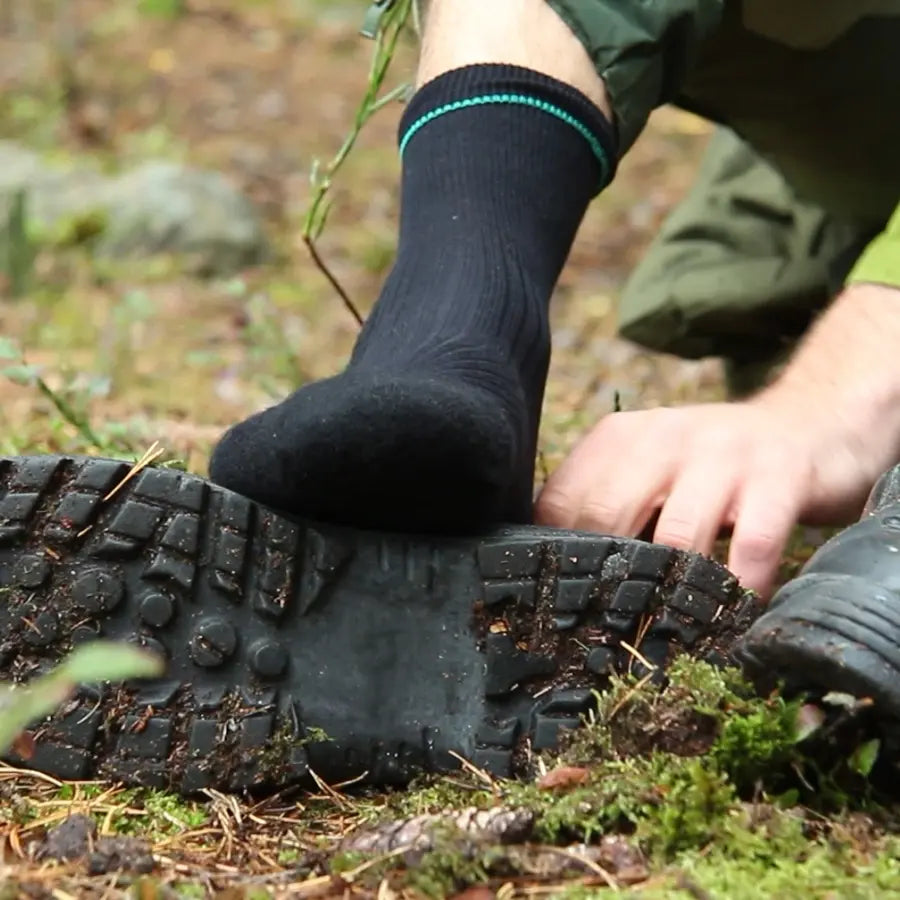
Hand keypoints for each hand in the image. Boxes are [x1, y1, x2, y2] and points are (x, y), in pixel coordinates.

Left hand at [535, 395, 880, 597]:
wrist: (806, 423)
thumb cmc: (707, 465)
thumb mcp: (647, 468)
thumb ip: (605, 503)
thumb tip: (558, 573)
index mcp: (619, 437)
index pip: (563, 500)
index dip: (557, 557)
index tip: (561, 602)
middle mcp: (664, 438)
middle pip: (608, 514)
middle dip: (605, 577)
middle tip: (608, 627)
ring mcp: (723, 455)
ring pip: (678, 534)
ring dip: (671, 591)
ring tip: (666, 631)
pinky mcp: (779, 477)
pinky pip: (752, 544)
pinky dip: (739, 587)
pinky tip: (731, 616)